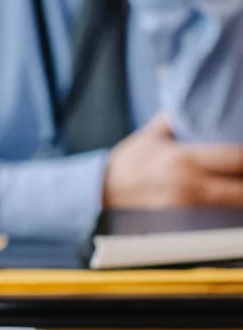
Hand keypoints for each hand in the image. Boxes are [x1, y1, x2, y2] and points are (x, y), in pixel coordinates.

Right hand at [104, 115, 242, 208]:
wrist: (101, 192)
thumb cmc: (125, 164)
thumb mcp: (149, 136)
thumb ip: (173, 121)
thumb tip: (190, 105)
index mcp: (184, 159)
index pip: (237, 159)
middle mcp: (189, 185)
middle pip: (242, 191)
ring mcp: (187, 209)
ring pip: (232, 208)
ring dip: (238, 198)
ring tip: (236, 187)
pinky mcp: (182, 224)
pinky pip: (213, 220)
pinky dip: (224, 213)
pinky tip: (224, 205)